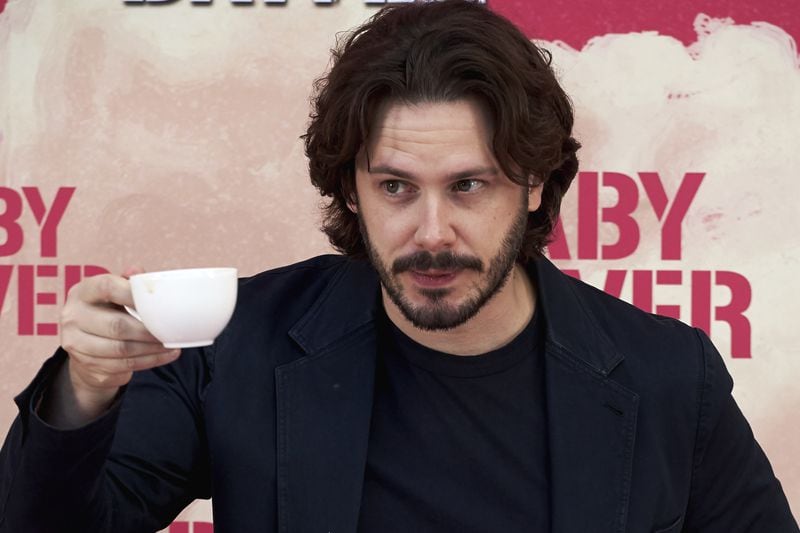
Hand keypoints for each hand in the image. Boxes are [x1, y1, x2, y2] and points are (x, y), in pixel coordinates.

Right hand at [46, 267, 180, 425]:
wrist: (85, 348)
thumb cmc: (107, 312)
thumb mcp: (114, 294)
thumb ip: (128, 283)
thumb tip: (138, 271)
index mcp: (82, 292)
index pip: (107, 287)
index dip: (134, 293)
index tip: (157, 301)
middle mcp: (73, 317)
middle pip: (117, 325)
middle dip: (148, 330)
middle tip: (170, 330)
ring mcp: (76, 344)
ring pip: (122, 349)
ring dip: (152, 348)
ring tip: (171, 344)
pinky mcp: (86, 365)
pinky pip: (123, 365)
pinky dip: (149, 361)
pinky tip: (165, 355)